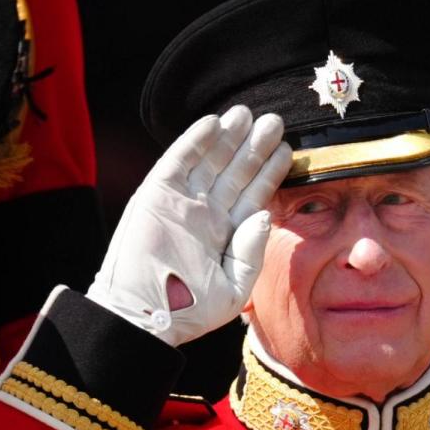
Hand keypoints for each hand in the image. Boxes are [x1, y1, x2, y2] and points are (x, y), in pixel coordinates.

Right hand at [87, 106, 291, 345]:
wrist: (142, 315)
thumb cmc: (188, 311)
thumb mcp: (233, 289)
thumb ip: (250, 253)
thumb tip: (264, 215)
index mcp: (225, 234)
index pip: (252, 195)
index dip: (269, 172)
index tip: (287, 150)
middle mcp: (205, 213)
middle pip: (235, 172)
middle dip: (254, 147)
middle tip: (275, 121)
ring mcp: (181, 202)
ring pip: (210, 161)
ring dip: (228, 137)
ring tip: (248, 114)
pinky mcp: (156, 194)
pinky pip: (178, 161)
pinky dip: (195, 141)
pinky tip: (214, 123)